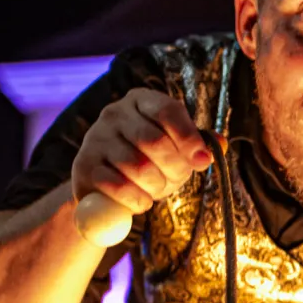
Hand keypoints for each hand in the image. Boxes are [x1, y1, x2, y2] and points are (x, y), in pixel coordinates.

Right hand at [72, 88, 212, 214]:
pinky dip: (136, 200)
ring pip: (137, 166)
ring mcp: (95, 138)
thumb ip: (198, 145)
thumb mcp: (177, 149)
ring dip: (156, 186)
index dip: (188, 138)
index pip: (168, 111)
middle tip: (175, 180)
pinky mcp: (83, 166)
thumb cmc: (150, 161)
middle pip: (154, 141)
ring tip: (156, 189)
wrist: (107, 186)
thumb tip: (219, 145)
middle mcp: (114, 113)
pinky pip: (117, 186)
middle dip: (174, 168)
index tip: (202, 161)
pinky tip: (141, 201)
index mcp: (141, 100)